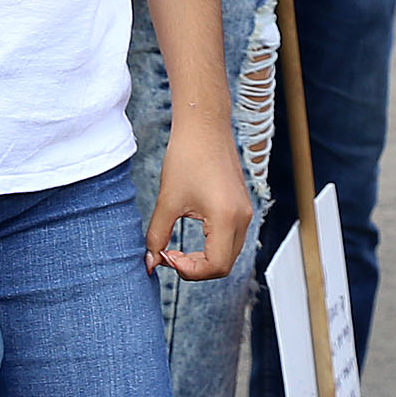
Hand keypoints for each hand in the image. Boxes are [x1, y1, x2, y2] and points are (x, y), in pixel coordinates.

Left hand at [144, 125, 253, 281]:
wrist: (204, 125)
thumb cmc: (186, 156)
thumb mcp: (167, 200)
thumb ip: (157, 236)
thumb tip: (150, 263)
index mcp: (226, 218)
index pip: (215, 266)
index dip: (189, 271)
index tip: (166, 257)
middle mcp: (242, 218)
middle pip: (224, 265)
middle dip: (195, 269)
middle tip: (168, 255)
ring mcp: (245, 213)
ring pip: (228, 254)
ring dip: (204, 259)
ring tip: (176, 248)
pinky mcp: (241, 207)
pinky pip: (231, 239)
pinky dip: (212, 247)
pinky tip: (191, 237)